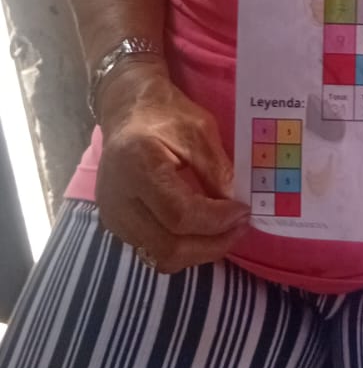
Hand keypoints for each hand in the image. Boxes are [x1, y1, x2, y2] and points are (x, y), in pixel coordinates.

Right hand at [95, 63, 250, 273]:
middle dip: (212, 244)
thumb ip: (217, 170)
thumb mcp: (200, 129)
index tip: (244, 210)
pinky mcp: (115, 225)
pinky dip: (182, 248)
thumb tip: (236, 207)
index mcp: (137, 165)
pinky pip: (152, 251)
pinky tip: (202, 232)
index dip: (217, 220)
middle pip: (168, 246)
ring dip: (199, 251)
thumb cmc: (165, 114)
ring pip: (160, 257)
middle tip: (240, 227)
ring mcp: (113, 216)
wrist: (126, 111)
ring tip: (225, 231)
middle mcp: (118, 199)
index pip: (180, 214)